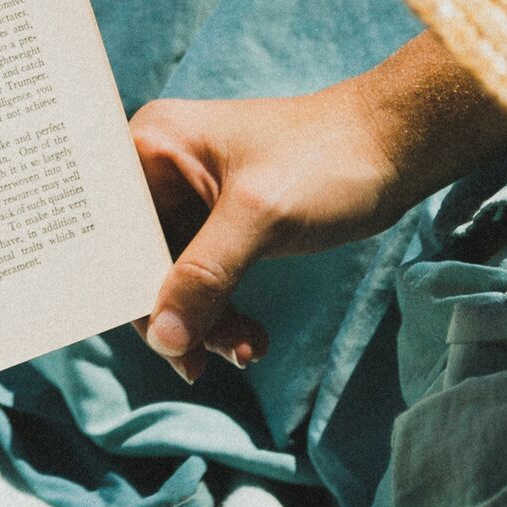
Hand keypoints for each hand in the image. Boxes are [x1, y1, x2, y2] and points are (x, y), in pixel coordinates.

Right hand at [133, 33, 506, 376]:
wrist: (394, 148)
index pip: (112, 227)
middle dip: (172, 313)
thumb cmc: (326, 159)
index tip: (153, 335)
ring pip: (173, 277)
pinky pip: (203, 278)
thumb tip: (164, 339)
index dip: (122, 283)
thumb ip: (205, 275)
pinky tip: (250, 338)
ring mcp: (192, 196)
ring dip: (202, 321)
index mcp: (152, 144)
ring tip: (243, 350)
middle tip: (198, 363)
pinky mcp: (222, 221)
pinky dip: (221, 312)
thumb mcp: (260, 217)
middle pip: (139, 259)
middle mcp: (161, 168)